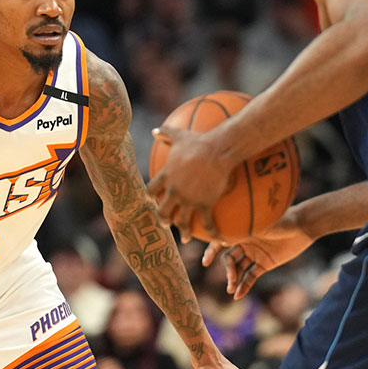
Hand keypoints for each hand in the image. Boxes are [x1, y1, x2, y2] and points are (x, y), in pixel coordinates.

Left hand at [147, 126, 234, 242]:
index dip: (150, 197)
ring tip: (186, 238)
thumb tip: (154, 130)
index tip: (151, 201)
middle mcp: (174, 191)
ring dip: (183, 230)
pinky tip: (217, 239)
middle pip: (163, 211)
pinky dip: (212, 233)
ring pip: (181, 221)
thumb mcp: (179, 135)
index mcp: (166, 177)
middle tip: (165, 224)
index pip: (151, 191)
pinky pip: (207, 223)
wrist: (217, 151)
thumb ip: (165, 133)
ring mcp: (189, 200)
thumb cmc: (199, 141)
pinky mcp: (204, 204)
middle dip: (163, 219)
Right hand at [202, 207, 312, 298]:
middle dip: (228, 270)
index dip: (211, 251)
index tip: (205, 263)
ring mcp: (255, 254)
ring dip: (234, 279)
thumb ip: (241, 232)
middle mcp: (245, 242)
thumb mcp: (259, 224)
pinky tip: (238, 295)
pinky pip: (251, 276)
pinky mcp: (265, 264)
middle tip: (230, 279)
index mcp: (240, 230)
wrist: (302, 226)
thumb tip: (222, 238)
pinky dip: (244, 286)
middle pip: (229, 258)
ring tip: (231, 290)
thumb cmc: (280, 219)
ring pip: (239, 269)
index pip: (220, 242)